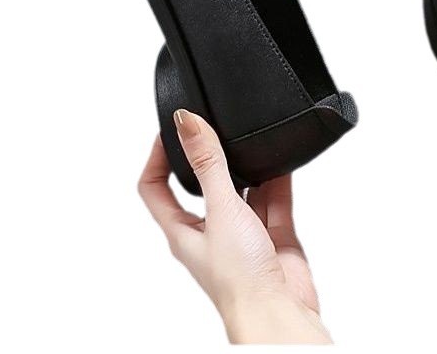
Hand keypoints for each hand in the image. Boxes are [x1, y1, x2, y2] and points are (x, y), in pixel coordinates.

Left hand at [138, 109, 330, 343]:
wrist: (279, 312)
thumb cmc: (239, 280)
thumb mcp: (220, 209)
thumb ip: (208, 164)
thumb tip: (187, 124)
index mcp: (182, 230)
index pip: (156, 188)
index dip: (157, 157)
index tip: (171, 129)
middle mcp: (211, 230)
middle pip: (203, 184)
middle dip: (210, 156)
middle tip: (216, 127)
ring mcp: (243, 233)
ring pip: (242, 188)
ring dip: (247, 167)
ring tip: (250, 140)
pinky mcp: (273, 235)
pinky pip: (273, 198)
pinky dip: (277, 179)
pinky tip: (281, 160)